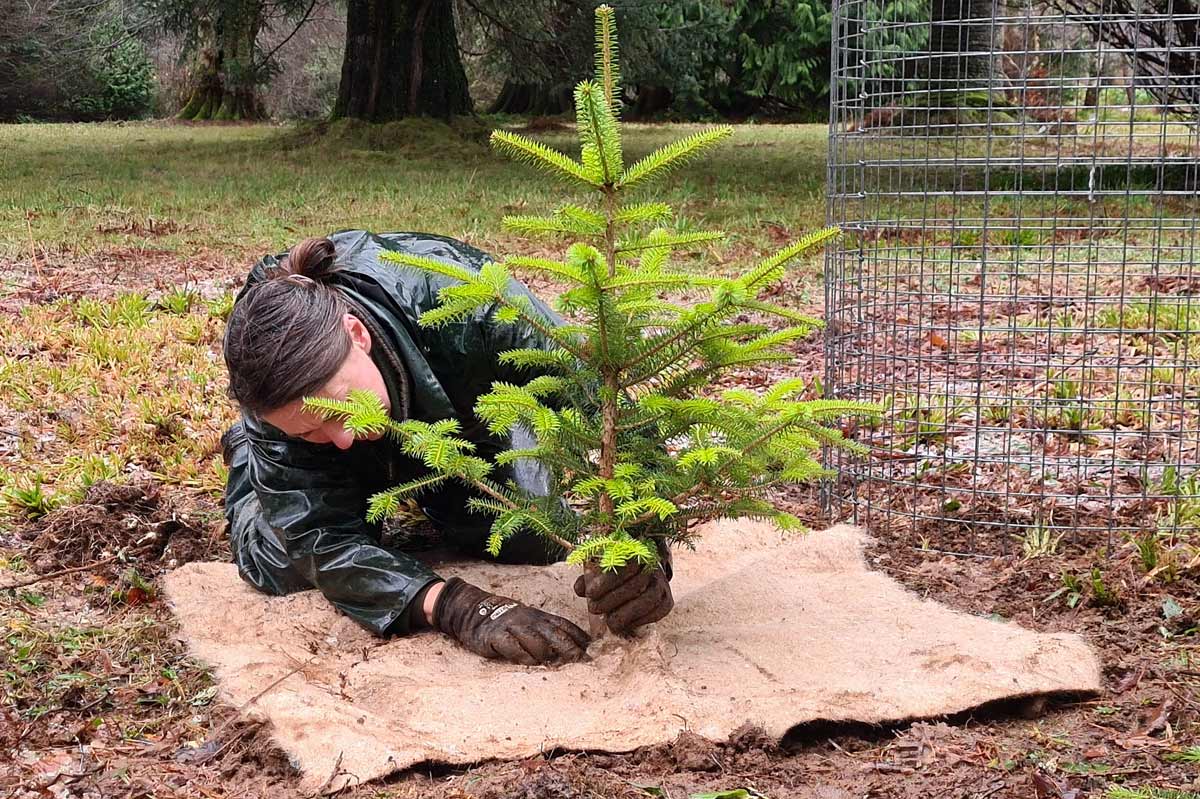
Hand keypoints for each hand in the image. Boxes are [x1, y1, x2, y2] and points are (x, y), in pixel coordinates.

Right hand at [432, 577, 589, 665]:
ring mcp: (512, 628)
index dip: (579, 636)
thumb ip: (549, 630)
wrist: (472, 610)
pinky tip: (529, 663)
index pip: (564, 625)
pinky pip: (511, 646)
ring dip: (548, 653)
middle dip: (569, 647)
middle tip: (582, 660)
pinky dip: (521, 655)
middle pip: (554, 634)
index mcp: (539, 617)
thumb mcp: (530, 620)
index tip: (593, 649)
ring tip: (558, 665)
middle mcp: (529, 621)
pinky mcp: (495, 637)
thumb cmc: (508, 620)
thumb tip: (577, 645)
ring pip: (535, 639)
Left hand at [573, 543, 672, 634]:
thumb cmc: (615, 574)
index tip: (590, 593)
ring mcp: (662, 584)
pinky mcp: (667, 601)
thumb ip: (588, 578)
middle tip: (594, 609)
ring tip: (609, 622)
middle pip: (635, 585)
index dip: (606, 581)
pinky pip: (658, 612)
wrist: (642, 575)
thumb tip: (580, 589)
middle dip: (612, 599)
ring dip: (626, 614)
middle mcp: (652, 567)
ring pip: (648, 600)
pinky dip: (641, 620)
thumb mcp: (600, 571)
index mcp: (636, 553)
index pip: (623, 566)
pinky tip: (625, 625)